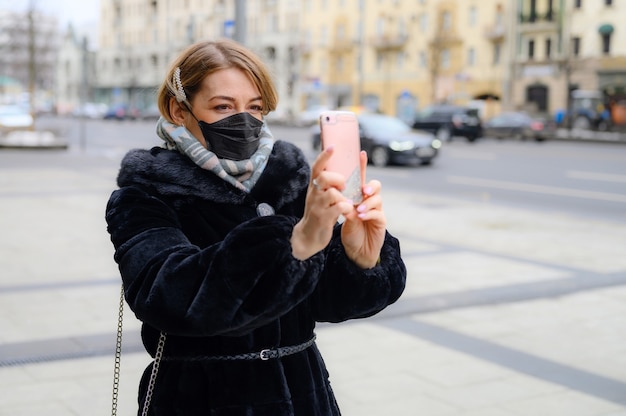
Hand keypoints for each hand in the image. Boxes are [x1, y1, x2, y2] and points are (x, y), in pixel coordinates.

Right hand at [291, 146, 353, 259]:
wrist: (309, 236)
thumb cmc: (320, 213)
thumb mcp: (322, 196)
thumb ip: (330, 184)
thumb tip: (341, 167)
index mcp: (314, 187)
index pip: (317, 167)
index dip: (324, 156)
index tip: (332, 147)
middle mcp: (314, 194)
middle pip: (323, 177)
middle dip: (337, 178)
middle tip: (343, 186)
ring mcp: (317, 206)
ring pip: (332, 193)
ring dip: (343, 196)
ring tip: (347, 202)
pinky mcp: (323, 218)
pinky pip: (338, 208)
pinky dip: (346, 208)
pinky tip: (347, 211)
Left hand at [340, 151, 385, 268]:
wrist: (356, 249)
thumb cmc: (350, 230)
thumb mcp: (343, 213)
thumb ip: (342, 201)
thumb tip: (335, 190)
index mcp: (359, 196)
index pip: (361, 178)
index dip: (362, 165)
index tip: (360, 153)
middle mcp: (369, 201)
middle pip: (375, 185)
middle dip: (370, 186)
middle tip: (364, 191)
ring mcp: (377, 210)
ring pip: (377, 199)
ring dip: (367, 203)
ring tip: (358, 210)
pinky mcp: (381, 221)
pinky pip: (378, 213)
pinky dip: (369, 213)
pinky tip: (361, 217)